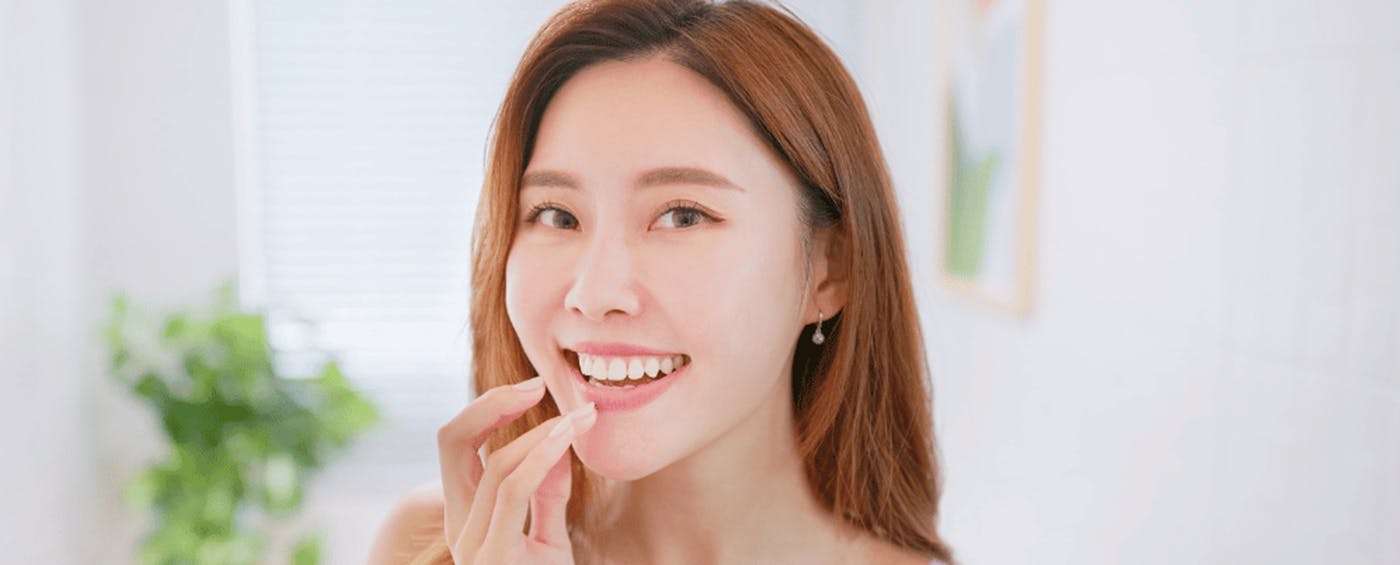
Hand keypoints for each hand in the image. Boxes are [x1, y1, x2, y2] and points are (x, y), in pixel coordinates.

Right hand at [436, 375, 596, 563]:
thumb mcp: (549, 539)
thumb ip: (548, 496)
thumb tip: (558, 445)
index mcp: (463, 517)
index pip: (456, 444)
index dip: (488, 407)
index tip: (533, 389)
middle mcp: (459, 527)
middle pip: (453, 442)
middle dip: (493, 403)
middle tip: (539, 384)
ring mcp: (472, 544)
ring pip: (496, 464)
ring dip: (541, 432)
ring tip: (580, 417)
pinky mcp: (496, 556)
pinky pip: (514, 490)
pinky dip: (540, 457)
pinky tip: (565, 437)